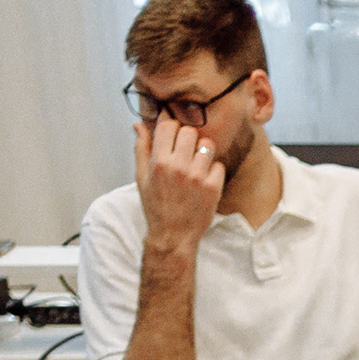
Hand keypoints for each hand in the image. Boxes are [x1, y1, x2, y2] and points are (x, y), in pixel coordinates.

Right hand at [134, 115, 228, 248]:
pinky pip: (219, 165)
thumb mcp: (142, 177)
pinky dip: (213, 170)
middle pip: (190, 131)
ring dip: (202, 152)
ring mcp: (198, 177)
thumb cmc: (155, 205)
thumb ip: (142, 148)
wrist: (173, 235)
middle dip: (187, 137)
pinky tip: (204, 180)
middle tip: (184, 150)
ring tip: (195, 164)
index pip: (168, 125)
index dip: (171, 125)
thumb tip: (139, 124)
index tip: (172, 131)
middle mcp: (179, 167)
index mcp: (159, 162)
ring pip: (207, 145)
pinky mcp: (213, 188)